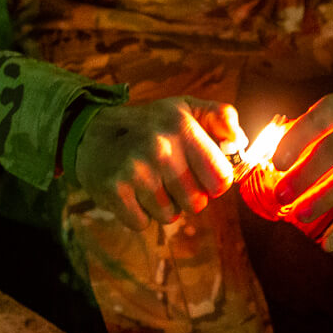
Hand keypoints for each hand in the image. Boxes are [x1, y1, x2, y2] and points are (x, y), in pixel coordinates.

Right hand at [74, 97, 243, 231]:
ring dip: (162, 206)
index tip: (201, 174)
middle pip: (197, 203)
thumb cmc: (149, 125)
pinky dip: (139, 214)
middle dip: (188, 196)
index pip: (221, 180)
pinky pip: (142, 223)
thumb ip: (221, 117)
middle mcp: (160, 147)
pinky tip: (131, 192)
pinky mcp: (114, 190)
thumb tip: (240, 142)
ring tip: (149, 182)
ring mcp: (135, 170)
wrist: (91, 134)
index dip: (214, 183)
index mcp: (182, 125)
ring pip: (170, 216)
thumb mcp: (185, 108)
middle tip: (170, 178)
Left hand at [270, 87, 332, 250]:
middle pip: (332, 151)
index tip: (276, 163)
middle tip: (280, 195)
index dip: (295, 141)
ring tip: (299, 215)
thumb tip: (265, 158)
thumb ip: (303, 131)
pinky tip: (328, 244)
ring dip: (324, 200)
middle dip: (305, 175)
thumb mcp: (331, 109)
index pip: (315, 121)